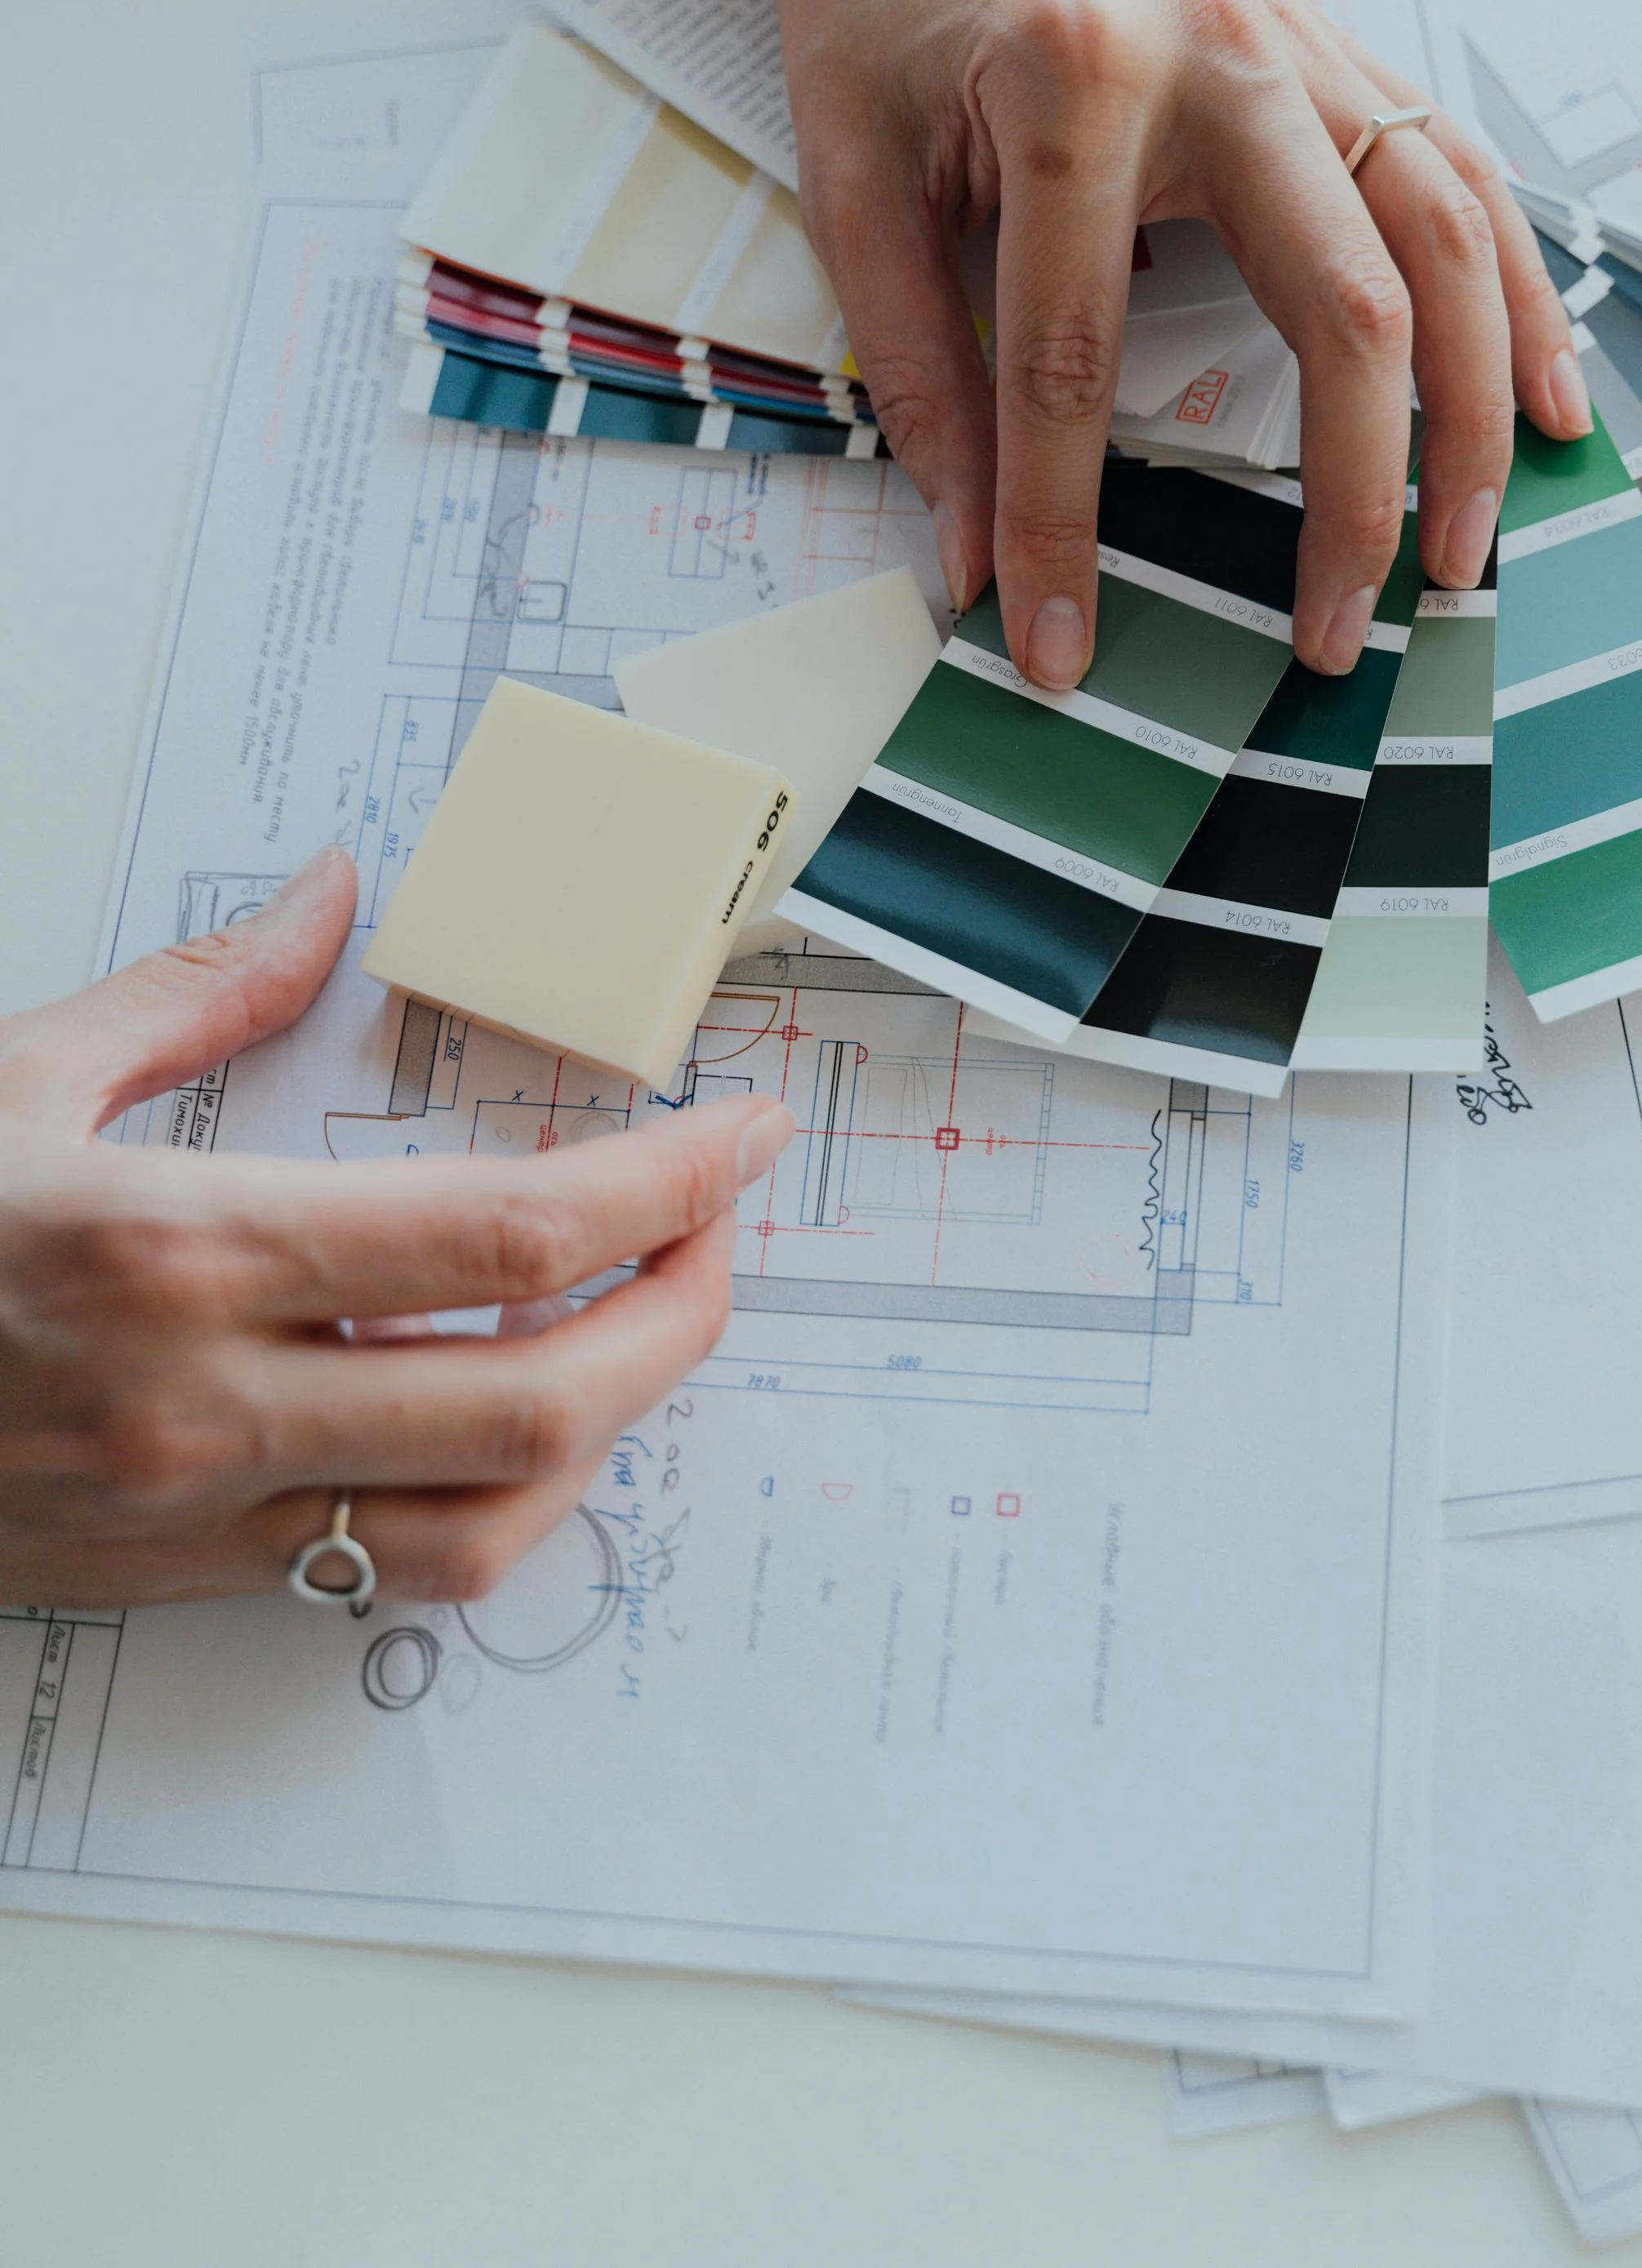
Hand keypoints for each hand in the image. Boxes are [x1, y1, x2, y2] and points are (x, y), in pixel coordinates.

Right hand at [0, 850, 790, 1609]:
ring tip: (647, 1323)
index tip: (738, 1134)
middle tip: (721, 1230)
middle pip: (541, 1400)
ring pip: (486, 1523)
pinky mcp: (179, 1580)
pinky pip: (389, 1570)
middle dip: (680, 1313)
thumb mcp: (14, 1075)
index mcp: (186, 1251)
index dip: (662, 1183)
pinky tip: (518, 1419)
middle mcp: (214, 1405)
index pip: (506, 1232)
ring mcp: (200, 1516)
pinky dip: (496, 1502)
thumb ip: (198, 987)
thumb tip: (327, 892)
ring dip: (610, 1429)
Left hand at [637, 0, 1591, 685]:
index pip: (1078, 363)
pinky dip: (1517, 297)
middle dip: (1351, 496)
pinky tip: (1540, 401)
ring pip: (1448, 245)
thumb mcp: (852, 180)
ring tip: (1463, 554)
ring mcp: (1303, 45)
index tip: (1058, 651)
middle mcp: (1224, 58)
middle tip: (1337, 636)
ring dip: (1474, 413)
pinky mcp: (1336, 51)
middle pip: (1343, 307)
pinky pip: (1463, 180)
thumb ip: (917, 375)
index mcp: (1073, 81)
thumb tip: (975, 563)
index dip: (1064, 527)